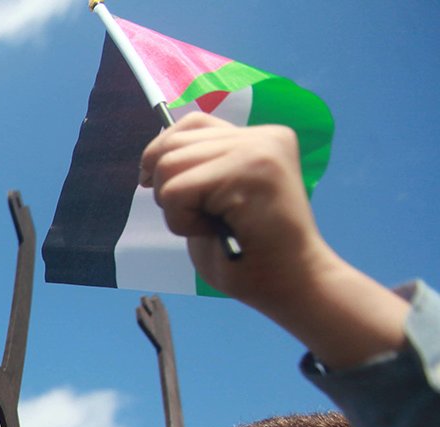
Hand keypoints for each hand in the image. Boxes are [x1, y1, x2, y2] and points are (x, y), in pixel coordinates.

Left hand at [143, 113, 409, 368]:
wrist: (291, 283)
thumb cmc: (247, 253)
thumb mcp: (213, 199)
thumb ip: (197, 168)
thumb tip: (155, 154)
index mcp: (259, 138)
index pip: (191, 124)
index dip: (162, 155)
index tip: (162, 190)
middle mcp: (263, 135)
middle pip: (173, 143)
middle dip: (166, 188)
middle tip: (198, 218)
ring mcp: (259, 149)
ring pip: (169, 166)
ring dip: (176, 209)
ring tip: (211, 224)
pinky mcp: (250, 170)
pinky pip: (177, 191)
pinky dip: (182, 221)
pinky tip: (214, 231)